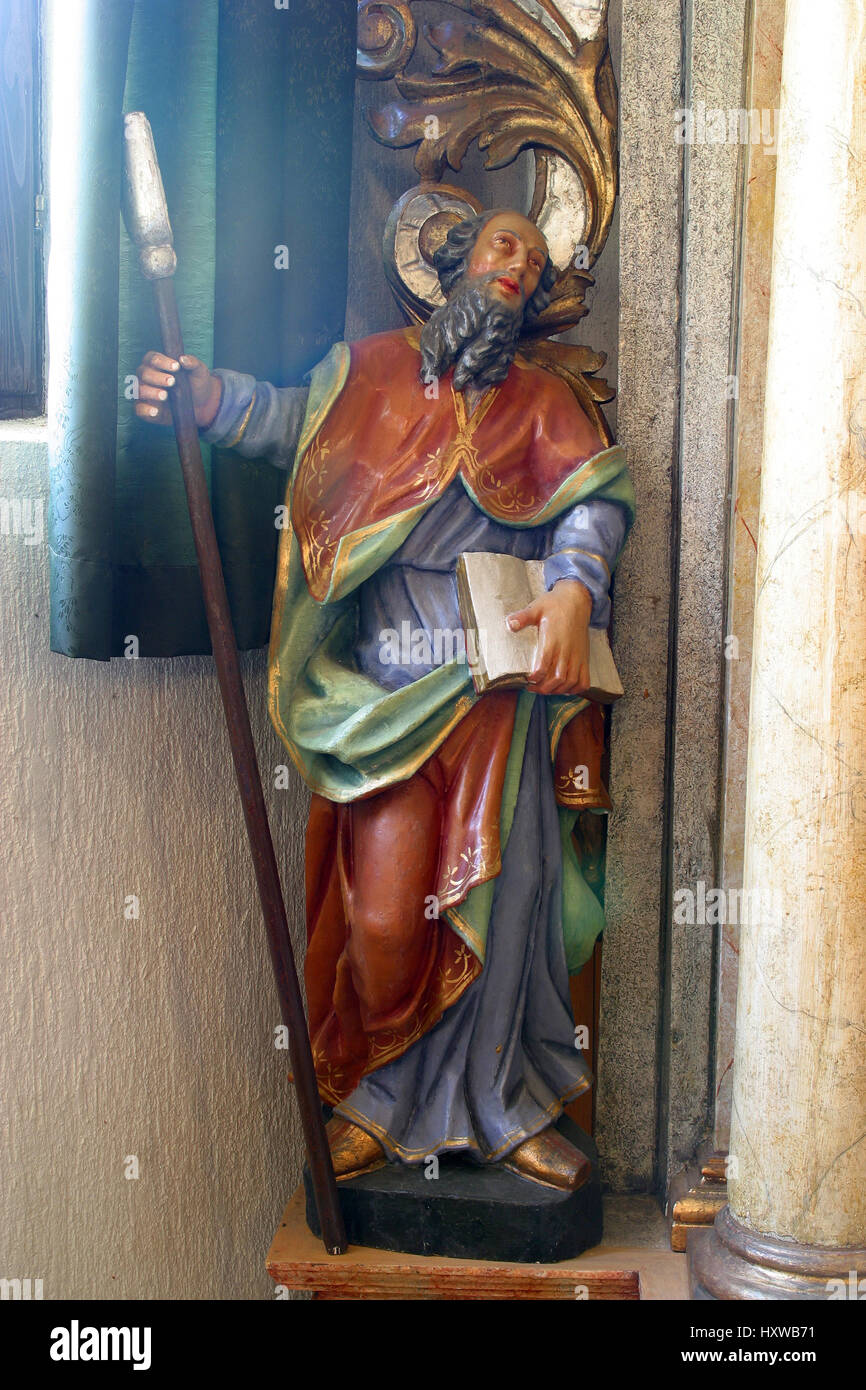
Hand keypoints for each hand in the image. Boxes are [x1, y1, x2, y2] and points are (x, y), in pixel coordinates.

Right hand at [133, 352, 222, 429]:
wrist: (201, 404)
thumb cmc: (196, 383)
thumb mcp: (199, 371)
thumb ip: (193, 363)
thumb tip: (183, 359)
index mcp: (157, 364)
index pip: (152, 358)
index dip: (162, 362)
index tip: (176, 367)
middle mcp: (147, 377)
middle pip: (144, 373)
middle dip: (157, 377)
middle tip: (172, 381)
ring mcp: (146, 393)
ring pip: (140, 390)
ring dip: (151, 392)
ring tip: (165, 395)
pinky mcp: (146, 409)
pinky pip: (139, 409)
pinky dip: (145, 410)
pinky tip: (155, 411)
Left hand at [507, 580, 592, 694]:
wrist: (577, 600)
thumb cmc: (554, 605)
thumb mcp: (536, 607)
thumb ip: (522, 617)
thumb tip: (509, 624)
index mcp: (553, 640)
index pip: (544, 665)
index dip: (535, 677)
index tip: (527, 679)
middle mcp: (567, 650)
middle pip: (558, 678)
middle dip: (543, 688)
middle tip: (531, 688)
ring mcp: (578, 656)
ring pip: (570, 682)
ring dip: (557, 690)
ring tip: (545, 689)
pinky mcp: (584, 658)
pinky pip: (584, 680)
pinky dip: (575, 689)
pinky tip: (564, 689)